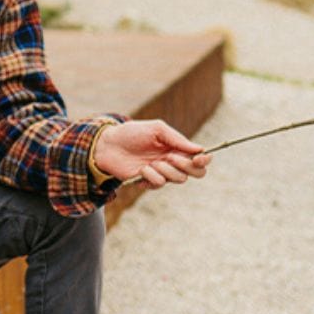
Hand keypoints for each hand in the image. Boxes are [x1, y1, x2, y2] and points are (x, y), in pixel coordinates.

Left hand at [93, 120, 210, 188]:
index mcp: (177, 147)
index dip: (205, 159)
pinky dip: (151, 176)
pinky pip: (160, 183)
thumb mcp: (156, 129)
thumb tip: (199, 149)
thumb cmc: (132, 133)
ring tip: (150, 162)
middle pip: (196, 173)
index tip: (198, 158)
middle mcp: (173, 161)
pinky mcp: (149, 181)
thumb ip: (177, 139)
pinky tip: (141, 170)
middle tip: (170, 158)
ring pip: (179, 179)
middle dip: (187, 166)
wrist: (109, 144)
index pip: (200, 157)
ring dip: (165, 170)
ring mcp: (162, 172)